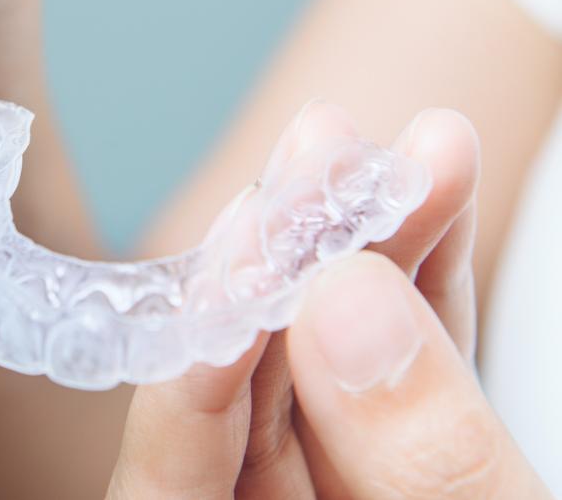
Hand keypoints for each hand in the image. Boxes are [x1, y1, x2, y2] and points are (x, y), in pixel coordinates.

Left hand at [107, 106, 549, 498]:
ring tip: (412, 153)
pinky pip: (401, 373)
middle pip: (251, 390)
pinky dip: (424, 290)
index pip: (177, 475)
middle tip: (330, 151)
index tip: (250, 249)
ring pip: (328, 361)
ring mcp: (337, 490)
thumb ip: (426, 475)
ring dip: (369, 247)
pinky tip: (440, 209)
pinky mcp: (399, 463)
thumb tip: (344, 305)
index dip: (203, 359)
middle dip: (294, 260)